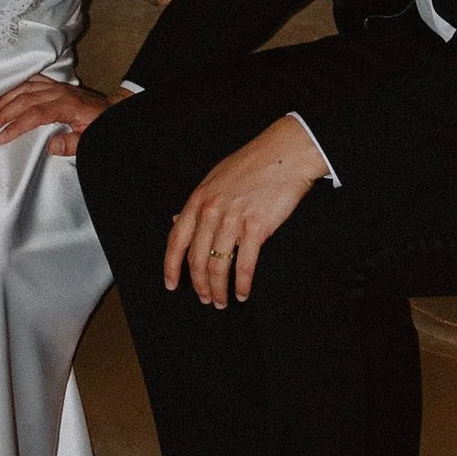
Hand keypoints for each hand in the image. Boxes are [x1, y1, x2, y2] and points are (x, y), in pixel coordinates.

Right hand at [0, 75, 107, 152]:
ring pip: (23, 88)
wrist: (111, 110)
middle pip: (24, 99)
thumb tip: (51, 146)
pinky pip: (30, 80)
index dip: (16, 125)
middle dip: (1, 113)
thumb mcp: (90, 139)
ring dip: (3, 99)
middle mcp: (58, 92)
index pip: (35, 114)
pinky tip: (2, 94)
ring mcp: (55, 86)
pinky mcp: (53, 84)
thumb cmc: (99, 125)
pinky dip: (14, 86)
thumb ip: (72, 144)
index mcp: (66, 105)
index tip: (0, 138)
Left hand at [163, 113, 330, 304]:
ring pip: (218, 266)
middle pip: (197, 259)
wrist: (284, 155)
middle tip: (204, 298)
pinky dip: (243, 284)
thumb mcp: (215, 178)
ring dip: (219, 289)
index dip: (171, 266)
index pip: (176, 240)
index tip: (172, 284)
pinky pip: (245, 265)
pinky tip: (243, 293)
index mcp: (199, 199)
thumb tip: (176, 219)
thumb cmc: (252, 164)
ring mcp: (234, 220)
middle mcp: (212, 211)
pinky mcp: (257, 227)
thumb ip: (197, 203)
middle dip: (199, 284)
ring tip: (222, 301)